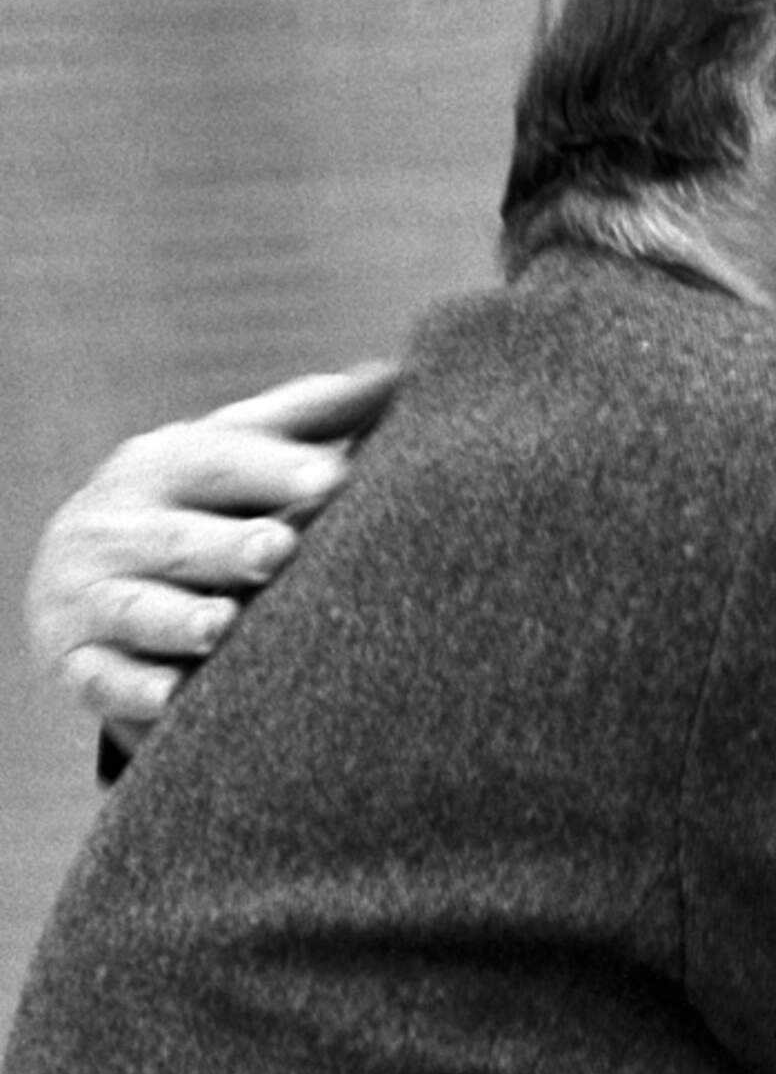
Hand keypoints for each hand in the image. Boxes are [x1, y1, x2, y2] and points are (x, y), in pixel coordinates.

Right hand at [25, 363, 396, 744]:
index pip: (218, 461)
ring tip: (219, 626)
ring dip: (176, 620)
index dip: (274, 469)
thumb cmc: (195, 499)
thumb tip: (398, 374)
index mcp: (164, 464)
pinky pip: (103, 679)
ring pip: (135, 609)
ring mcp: (91, 595)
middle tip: (278, 550)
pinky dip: (133, 690)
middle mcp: (118, 526)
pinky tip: (170, 698)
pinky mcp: (78, 662)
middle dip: (225, 546)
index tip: (331, 479)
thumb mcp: (236, 448)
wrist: (80, 568)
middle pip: (176, 538)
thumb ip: (312, 414)